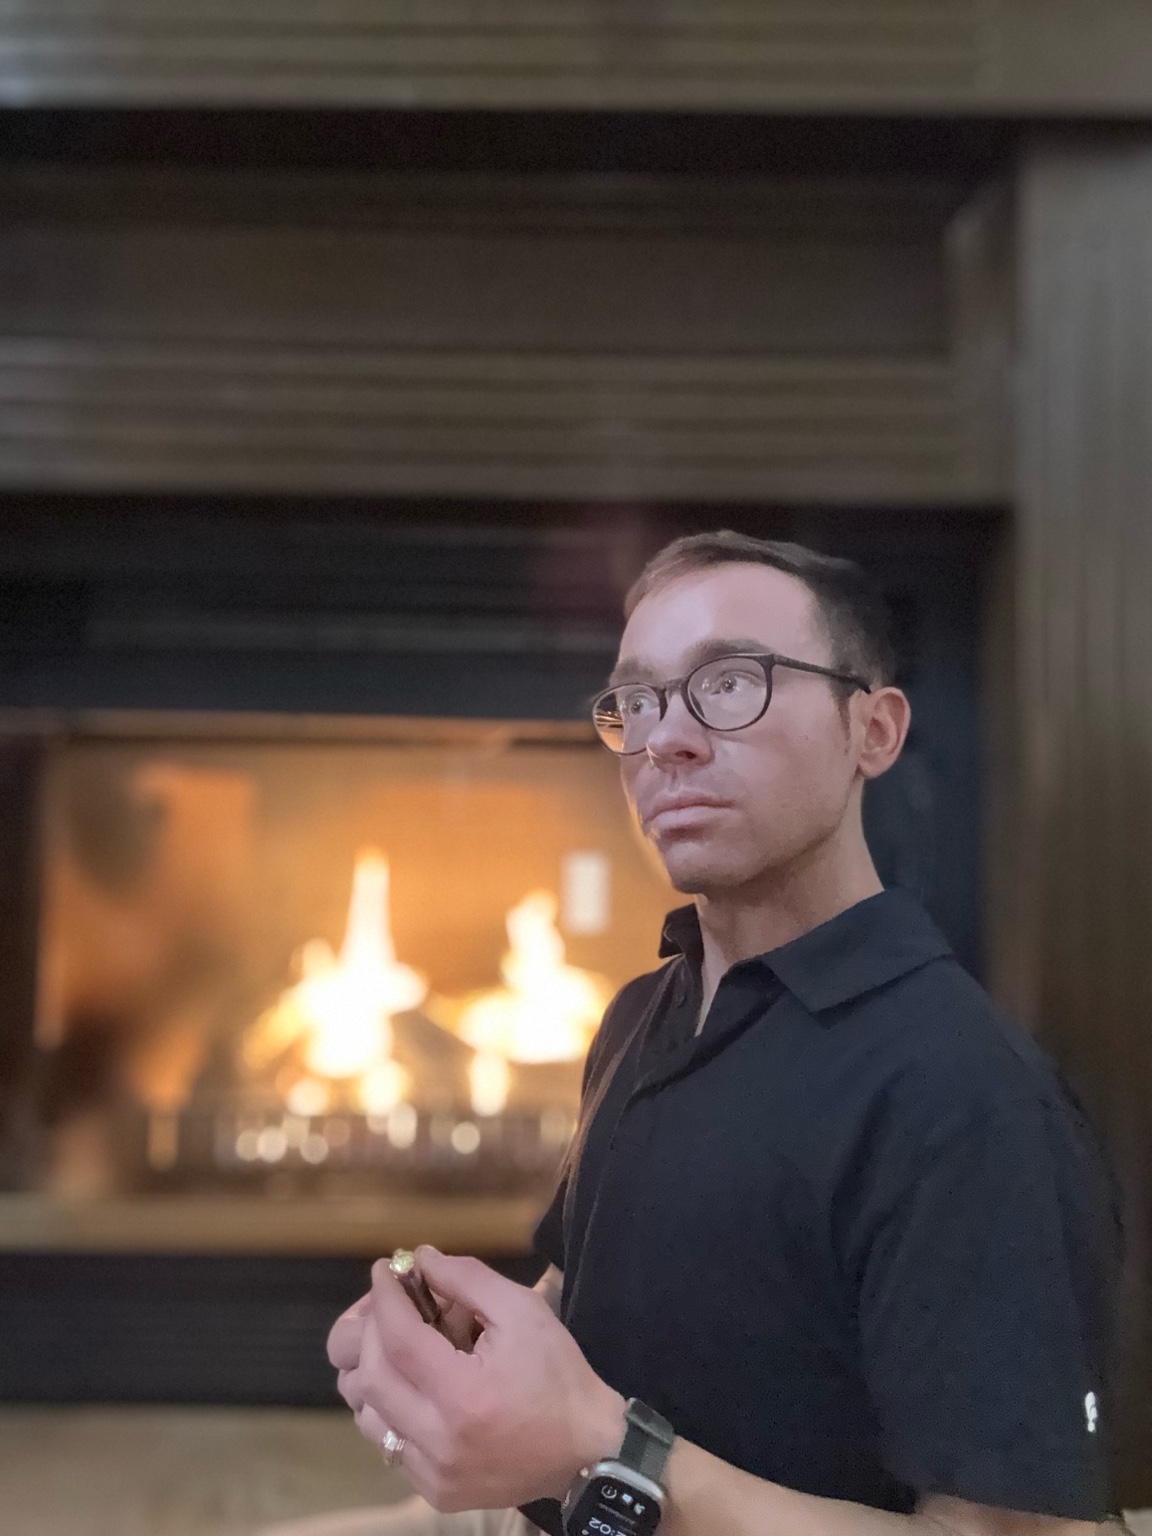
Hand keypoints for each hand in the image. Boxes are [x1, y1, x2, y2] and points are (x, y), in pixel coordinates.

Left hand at [343, 1246, 624, 1511]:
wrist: (586, 1449)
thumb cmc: (558, 1374)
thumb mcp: (523, 1310)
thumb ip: (468, 1279)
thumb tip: (421, 1259)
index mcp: (463, 1395)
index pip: (398, 1339)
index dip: (385, 1299)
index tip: (382, 1270)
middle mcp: (439, 1441)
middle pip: (371, 1378)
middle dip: (372, 1330)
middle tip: (390, 1304)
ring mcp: (433, 1474)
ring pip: (369, 1417)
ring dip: (374, 1372)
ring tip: (398, 1345)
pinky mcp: (436, 1493)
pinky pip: (390, 1445)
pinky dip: (390, 1409)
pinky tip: (414, 1386)